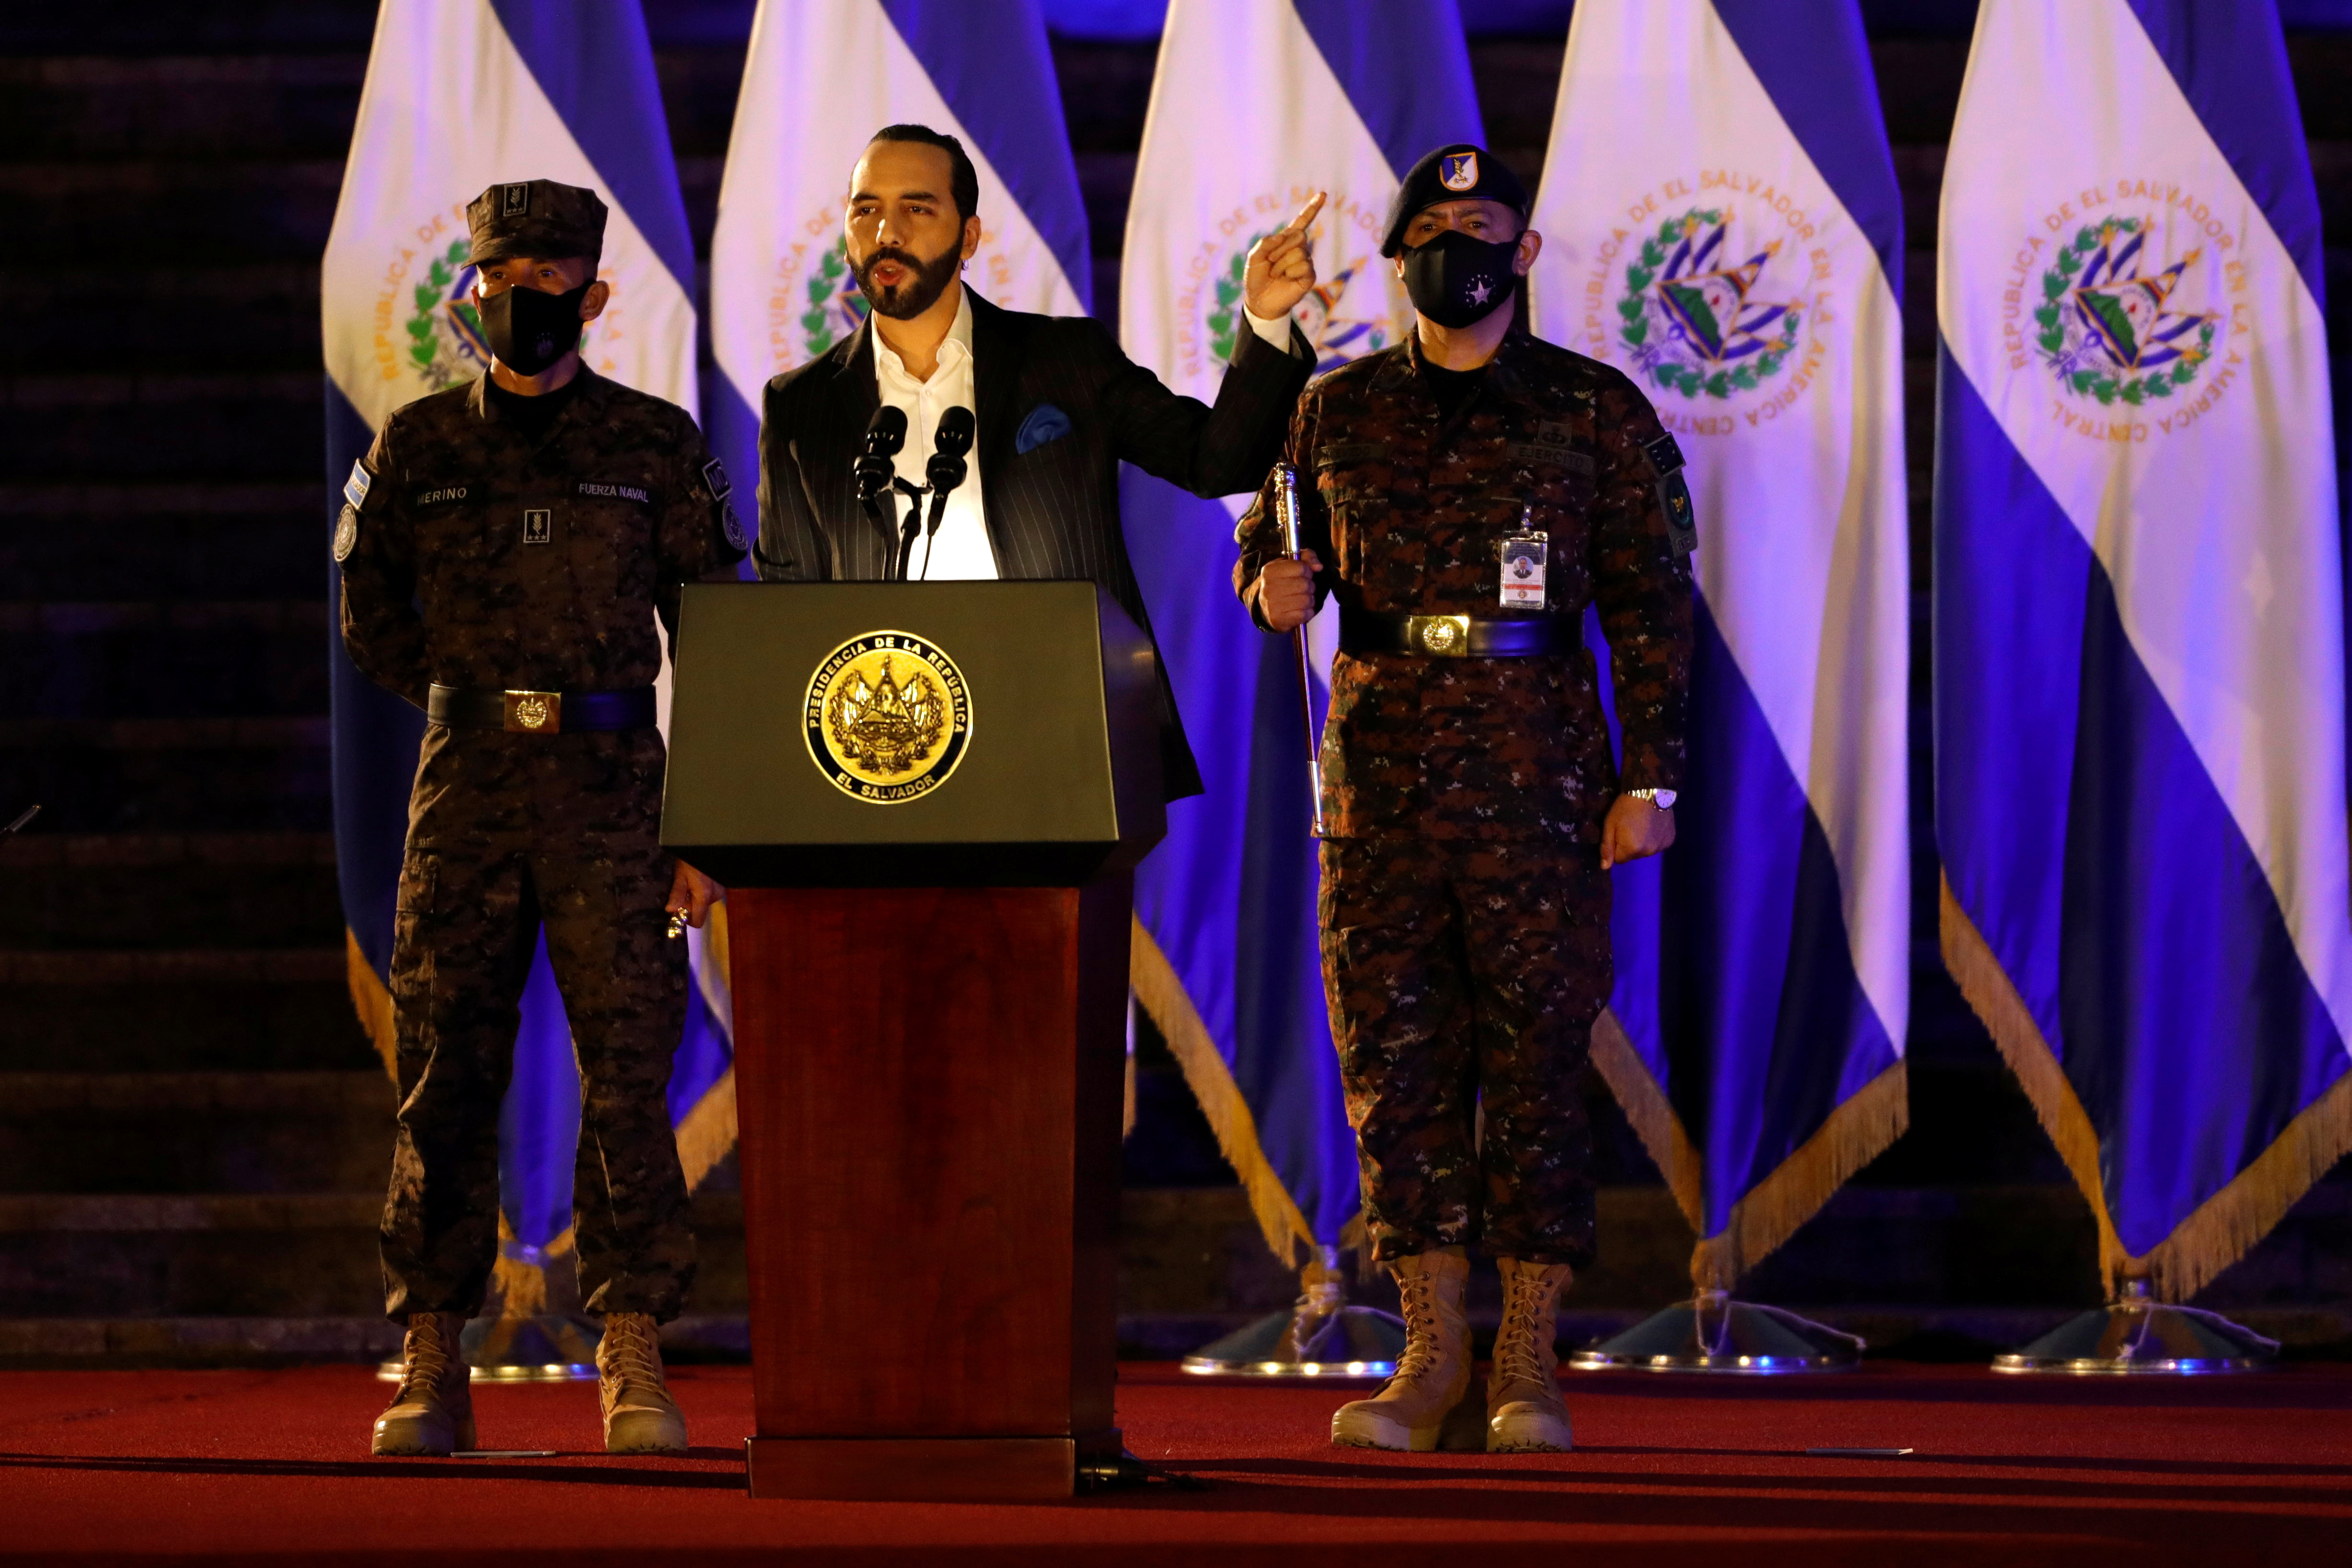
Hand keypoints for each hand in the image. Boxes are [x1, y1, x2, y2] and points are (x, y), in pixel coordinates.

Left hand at [665, 860, 722, 930]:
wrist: (705, 845)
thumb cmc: (690, 860)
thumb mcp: (680, 876)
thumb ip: (677, 894)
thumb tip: (670, 911)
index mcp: (704, 897)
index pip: (697, 922)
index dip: (687, 920)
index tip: (679, 909)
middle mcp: (715, 897)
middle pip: (700, 912)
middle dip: (689, 905)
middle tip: (683, 889)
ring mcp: (720, 891)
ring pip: (704, 903)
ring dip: (695, 897)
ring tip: (690, 881)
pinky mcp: (722, 886)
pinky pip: (709, 895)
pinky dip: (702, 892)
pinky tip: (698, 879)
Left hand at [1243, 192, 1325, 323]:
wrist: (1259, 301)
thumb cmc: (1256, 278)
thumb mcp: (1253, 257)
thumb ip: (1265, 243)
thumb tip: (1283, 236)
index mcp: (1285, 241)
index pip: (1301, 222)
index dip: (1312, 209)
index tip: (1322, 194)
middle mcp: (1298, 249)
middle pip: (1299, 235)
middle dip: (1280, 248)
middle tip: (1271, 262)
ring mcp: (1305, 262)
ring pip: (1298, 252)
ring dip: (1282, 264)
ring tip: (1276, 274)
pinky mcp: (1309, 275)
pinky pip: (1303, 266)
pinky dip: (1290, 273)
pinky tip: (1286, 280)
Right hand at [1256, 549, 1322, 632]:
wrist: (1265, 607)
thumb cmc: (1282, 582)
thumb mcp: (1291, 563)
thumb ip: (1307, 557)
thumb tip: (1318, 566)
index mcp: (1270, 571)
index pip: (1301, 568)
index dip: (1307, 571)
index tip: (1303, 575)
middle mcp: (1268, 587)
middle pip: (1305, 584)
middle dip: (1309, 586)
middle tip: (1304, 588)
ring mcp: (1272, 605)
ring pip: (1306, 600)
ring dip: (1310, 600)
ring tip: (1303, 598)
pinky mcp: (1279, 619)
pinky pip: (1304, 614)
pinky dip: (1307, 612)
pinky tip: (1301, 610)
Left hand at [1600, 794, 1674, 869]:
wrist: (1650, 789)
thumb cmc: (1625, 807)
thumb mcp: (1610, 825)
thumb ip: (1607, 847)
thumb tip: (1605, 867)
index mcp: (1632, 849)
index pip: (1619, 859)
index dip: (1616, 846)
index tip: (1618, 832)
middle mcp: (1649, 852)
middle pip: (1634, 855)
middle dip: (1629, 845)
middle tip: (1630, 826)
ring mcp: (1661, 846)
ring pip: (1646, 851)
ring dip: (1643, 842)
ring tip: (1642, 824)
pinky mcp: (1670, 839)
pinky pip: (1658, 845)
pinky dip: (1654, 838)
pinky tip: (1653, 825)